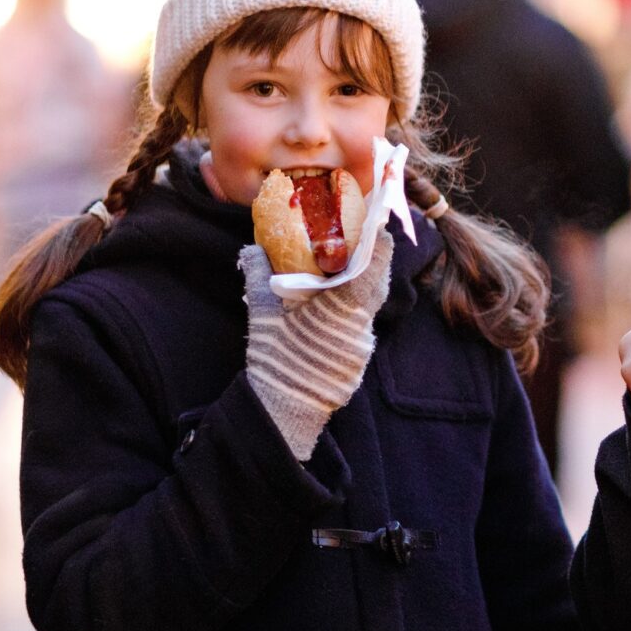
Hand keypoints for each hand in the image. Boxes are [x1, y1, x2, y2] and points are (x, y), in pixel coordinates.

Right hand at [239, 231, 394, 459]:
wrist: (285, 407)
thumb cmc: (276, 358)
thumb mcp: (263, 313)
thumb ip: (259, 276)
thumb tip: (253, 248)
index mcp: (343, 304)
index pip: (375, 261)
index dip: (373, 238)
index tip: (364, 222)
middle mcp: (361, 320)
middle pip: (377, 277)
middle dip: (366, 254)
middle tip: (348, 236)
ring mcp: (363, 339)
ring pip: (371, 297)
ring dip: (360, 278)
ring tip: (340, 261)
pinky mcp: (359, 353)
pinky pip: (363, 317)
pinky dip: (353, 301)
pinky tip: (335, 294)